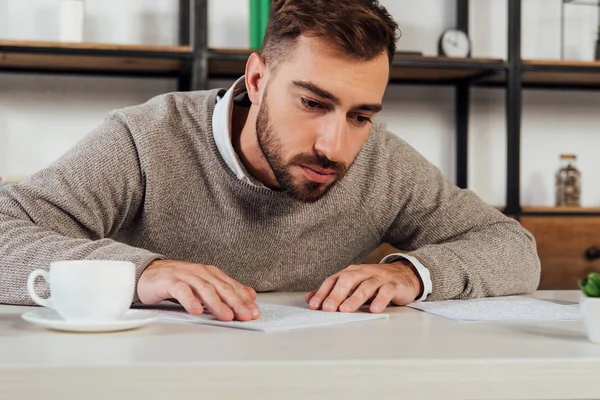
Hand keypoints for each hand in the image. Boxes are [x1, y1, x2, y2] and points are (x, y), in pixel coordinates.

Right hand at [137, 260, 259, 321]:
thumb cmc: (178, 282)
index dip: (244, 300)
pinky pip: (182, 291)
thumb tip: (250, 295)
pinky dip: (190, 301)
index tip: (255, 312)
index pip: (232, 286)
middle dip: (236, 303)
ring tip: (226, 316)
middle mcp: (201, 273)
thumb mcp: (205, 285)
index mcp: (211, 274)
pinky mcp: (170, 282)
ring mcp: (186, 276)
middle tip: (246, 316)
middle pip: (222, 288)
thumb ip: (226, 290)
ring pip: (205, 289)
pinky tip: (196, 311)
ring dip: (217, 304)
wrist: (148, 273)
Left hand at [305, 261, 421, 313]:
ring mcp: (379, 278)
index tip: (314, 305)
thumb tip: (310, 299)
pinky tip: (374, 309)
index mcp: (351, 272)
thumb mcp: (353, 285)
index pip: (333, 280)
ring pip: (366, 286)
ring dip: (355, 298)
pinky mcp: (394, 285)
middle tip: (328, 308)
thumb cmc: (374, 282)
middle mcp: (363, 272)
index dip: (323, 292)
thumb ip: (333, 291)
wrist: (404, 275)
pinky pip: (386, 291)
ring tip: (346, 309)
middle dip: (336, 294)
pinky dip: (380, 300)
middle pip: (348, 280)